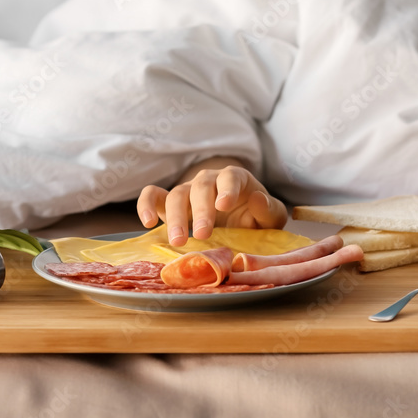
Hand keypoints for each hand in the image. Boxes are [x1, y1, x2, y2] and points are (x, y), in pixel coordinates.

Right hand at [137, 163, 286, 245]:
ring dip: (176, 217)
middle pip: (201, 187)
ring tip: (178, 240)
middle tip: (203, 235)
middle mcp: (209, 180)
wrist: (238, 218)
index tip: (223, 204)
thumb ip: (269, 210)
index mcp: (236, 179)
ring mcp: (188, 189)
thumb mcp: (271, 218)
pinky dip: (146, 205)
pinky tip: (147, 222)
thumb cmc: (256, 217)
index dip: (226, 189)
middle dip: (201, 211)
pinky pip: (154, 196)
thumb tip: (257, 198)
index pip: (230, 177)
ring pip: (177, 194)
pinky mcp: (170, 203)